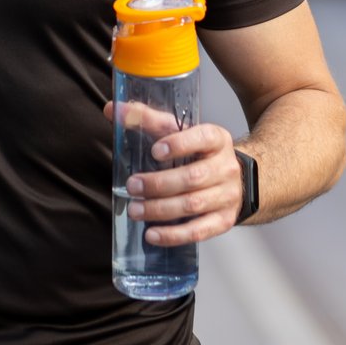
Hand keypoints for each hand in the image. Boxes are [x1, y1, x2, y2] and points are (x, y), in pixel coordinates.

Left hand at [103, 103, 242, 246]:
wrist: (233, 179)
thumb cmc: (197, 153)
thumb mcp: (178, 132)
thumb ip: (147, 120)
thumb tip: (112, 109)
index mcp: (216, 139)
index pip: (202, 138)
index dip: (179, 144)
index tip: (155, 151)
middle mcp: (226, 167)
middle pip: (193, 178)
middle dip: (159, 184)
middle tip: (133, 186)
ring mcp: (227, 196)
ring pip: (193, 205)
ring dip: (160, 209)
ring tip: (135, 210)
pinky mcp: (223, 220)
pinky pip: (199, 231)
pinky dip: (174, 235)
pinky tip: (152, 234)